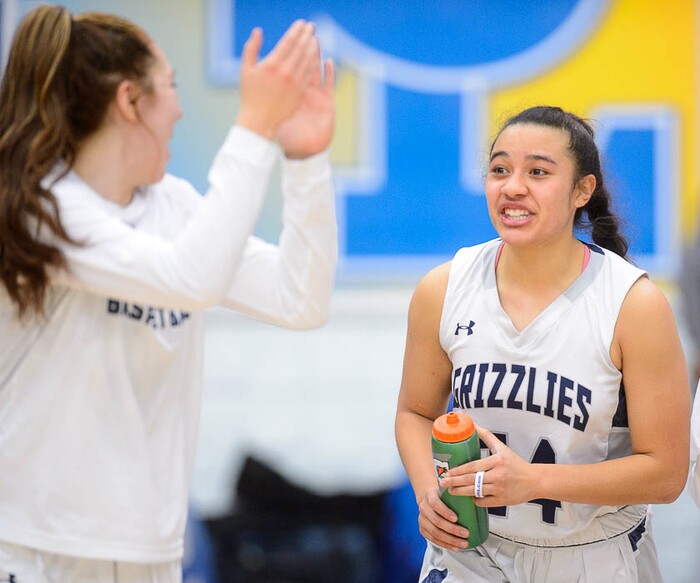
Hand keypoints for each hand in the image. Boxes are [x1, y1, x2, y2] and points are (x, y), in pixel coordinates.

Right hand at [236, 20, 317, 138]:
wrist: (259, 120)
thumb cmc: (250, 95)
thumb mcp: (246, 70)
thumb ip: (251, 48)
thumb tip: (258, 30)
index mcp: (271, 64)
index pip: (288, 41)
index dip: (296, 30)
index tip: (301, 23)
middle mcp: (285, 72)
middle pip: (300, 48)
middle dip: (307, 35)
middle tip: (311, 26)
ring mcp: (295, 83)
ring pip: (308, 60)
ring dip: (312, 47)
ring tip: (314, 38)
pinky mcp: (300, 92)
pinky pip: (310, 74)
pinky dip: (314, 63)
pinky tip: (315, 57)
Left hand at [276, 39, 334, 158]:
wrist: (304, 153)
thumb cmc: (288, 139)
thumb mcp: (274, 119)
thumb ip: (268, 106)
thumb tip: (255, 94)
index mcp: (291, 95)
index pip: (289, 70)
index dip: (289, 55)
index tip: (285, 40)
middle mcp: (304, 93)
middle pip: (303, 66)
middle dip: (303, 49)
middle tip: (302, 31)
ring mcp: (316, 97)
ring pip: (316, 72)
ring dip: (315, 56)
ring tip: (314, 41)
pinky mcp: (327, 104)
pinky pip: (328, 85)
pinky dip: (329, 73)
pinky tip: (328, 62)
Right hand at [416, 486, 469, 550]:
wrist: (427, 499)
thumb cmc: (441, 495)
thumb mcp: (446, 490)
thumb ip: (456, 492)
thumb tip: (475, 497)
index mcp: (429, 497)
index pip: (435, 504)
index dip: (445, 512)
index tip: (456, 518)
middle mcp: (424, 509)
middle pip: (437, 521)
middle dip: (452, 529)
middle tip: (465, 533)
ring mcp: (422, 520)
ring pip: (435, 533)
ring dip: (451, 540)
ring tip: (463, 543)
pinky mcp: (423, 530)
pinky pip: (434, 540)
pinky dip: (446, 544)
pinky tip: (455, 547)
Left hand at [439, 426, 537, 506]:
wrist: (535, 481)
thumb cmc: (516, 463)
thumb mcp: (502, 448)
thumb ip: (486, 436)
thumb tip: (472, 424)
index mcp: (496, 461)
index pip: (472, 466)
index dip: (458, 470)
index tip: (447, 472)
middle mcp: (498, 475)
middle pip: (471, 480)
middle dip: (454, 482)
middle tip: (442, 482)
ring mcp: (500, 489)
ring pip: (475, 492)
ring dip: (461, 492)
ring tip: (450, 491)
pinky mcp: (502, 501)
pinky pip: (483, 502)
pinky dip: (475, 499)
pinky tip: (469, 497)